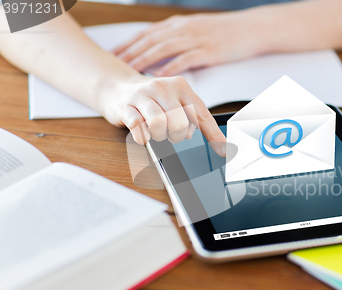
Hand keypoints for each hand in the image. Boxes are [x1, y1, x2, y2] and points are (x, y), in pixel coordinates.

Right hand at [101, 74, 225, 155]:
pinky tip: (143, 132)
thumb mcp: (176, 101)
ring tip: (157, 132)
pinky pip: (138, 128)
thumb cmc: (153, 99)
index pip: (201, 114)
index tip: (224, 151)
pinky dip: (143, 136)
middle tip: (170, 132)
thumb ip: (195, 118)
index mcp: (180, 86)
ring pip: (159, 124)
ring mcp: (142, 96)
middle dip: (177, 135)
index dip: (213, 135)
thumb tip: (220, 144)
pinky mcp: (125, 107)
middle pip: (180, 123)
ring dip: (160, 136)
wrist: (117, 86)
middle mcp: (162, 87)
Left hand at [113, 12, 265, 75]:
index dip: (128, 43)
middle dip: (130, 52)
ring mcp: (196, 39)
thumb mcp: (196, 30)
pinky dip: (171, 67)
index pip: (147, 33)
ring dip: (145, 60)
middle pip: (150, 40)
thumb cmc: (225, 32)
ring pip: (163, 48)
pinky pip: (185, 59)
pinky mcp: (208, 50)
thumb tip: (159, 53)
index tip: (113, 54)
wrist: (251, 28)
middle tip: (114, 65)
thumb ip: (177, 39)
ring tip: (131, 71)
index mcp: (178, 25)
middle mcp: (183, 29)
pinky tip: (160, 76)